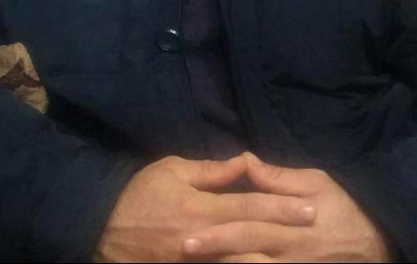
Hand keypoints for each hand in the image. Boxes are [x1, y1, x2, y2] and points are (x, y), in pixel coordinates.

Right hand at [92, 155, 316, 262]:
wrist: (101, 229)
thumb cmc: (140, 194)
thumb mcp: (171, 171)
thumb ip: (210, 171)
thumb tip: (244, 162)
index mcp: (200, 208)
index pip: (249, 206)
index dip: (281, 207)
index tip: (310, 209)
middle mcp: (202, 239)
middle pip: (252, 240)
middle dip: (285, 236)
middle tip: (315, 234)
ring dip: (267, 259)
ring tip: (296, 255)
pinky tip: (260, 263)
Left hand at [182, 153, 392, 262]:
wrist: (376, 244)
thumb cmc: (342, 208)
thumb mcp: (316, 183)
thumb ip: (277, 177)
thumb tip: (245, 160)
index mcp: (291, 222)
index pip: (250, 225)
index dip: (219, 229)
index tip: (189, 232)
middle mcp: (290, 251)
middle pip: (247, 251)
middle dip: (215, 251)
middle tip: (184, 249)